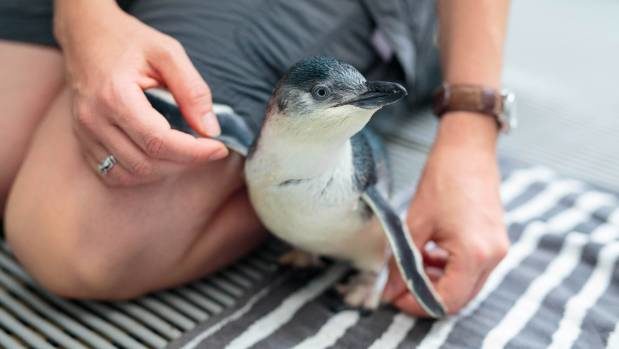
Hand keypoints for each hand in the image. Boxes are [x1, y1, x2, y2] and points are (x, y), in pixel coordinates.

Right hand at [54, 1, 227, 185]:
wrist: (87, 34)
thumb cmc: (129, 41)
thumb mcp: (168, 53)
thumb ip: (192, 91)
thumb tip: (211, 129)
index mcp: (115, 95)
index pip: (159, 142)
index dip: (194, 152)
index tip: (219, 148)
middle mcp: (94, 119)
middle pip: (146, 163)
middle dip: (183, 162)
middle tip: (206, 147)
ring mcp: (85, 132)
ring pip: (130, 174)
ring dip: (164, 171)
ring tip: (184, 151)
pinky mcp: (83, 140)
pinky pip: (112, 174)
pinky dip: (141, 173)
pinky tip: (159, 157)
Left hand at [383, 112, 508, 315]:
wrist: (468, 150)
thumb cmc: (443, 180)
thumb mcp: (414, 223)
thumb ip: (402, 262)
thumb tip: (389, 291)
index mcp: (473, 255)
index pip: (446, 301)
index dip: (417, 304)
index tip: (395, 297)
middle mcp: (492, 257)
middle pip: (458, 298)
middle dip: (426, 296)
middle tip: (400, 285)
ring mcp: (497, 250)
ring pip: (465, 286)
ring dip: (437, 283)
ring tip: (413, 265)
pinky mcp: (494, 242)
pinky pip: (472, 269)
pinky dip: (449, 269)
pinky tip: (430, 253)